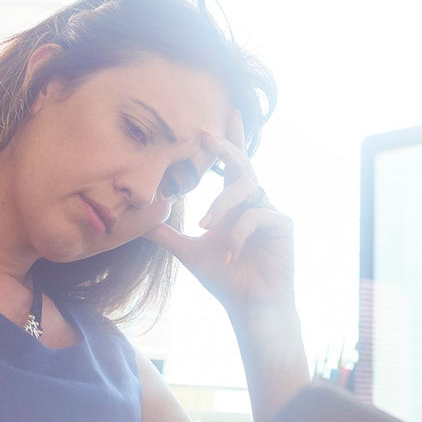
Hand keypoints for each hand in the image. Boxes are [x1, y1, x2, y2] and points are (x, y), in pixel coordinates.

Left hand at [144, 111, 294, 315]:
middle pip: (243, 165)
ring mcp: (272, 212)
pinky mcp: (283, 226)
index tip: (226, 114)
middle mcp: (257, 202)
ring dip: (222, 204)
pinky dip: (237, 233)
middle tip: (203, 135)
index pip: (234, 166)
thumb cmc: (226, 279)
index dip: (231, 140)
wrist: (250, 307)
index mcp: (238, 204)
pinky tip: (228, 254)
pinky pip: (257, 215)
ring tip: (205, 227)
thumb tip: (138, 221)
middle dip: (224, 148)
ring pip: (247, 188)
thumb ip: (167, 234)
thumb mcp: (188, 251)